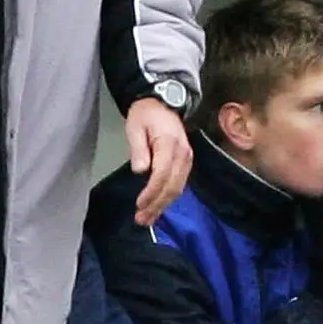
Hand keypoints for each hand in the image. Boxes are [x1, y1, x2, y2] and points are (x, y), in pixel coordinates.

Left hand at [125, 97, 190, 224]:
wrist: (162, 103)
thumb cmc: (146, 115)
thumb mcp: (135, 127)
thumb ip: (138, 149)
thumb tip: (140, 170)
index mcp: (169, 143)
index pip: (162, 173)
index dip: (151, 192)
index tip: (139, 204)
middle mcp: (183, 153)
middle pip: (172, 185)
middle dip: (157, 205)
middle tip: (141, 220)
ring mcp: (187, 159)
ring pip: (178, 188)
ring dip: (163, 206)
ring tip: (148, 219)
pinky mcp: (186, 163)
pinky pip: (179, 184)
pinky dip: (168, 199)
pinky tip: (158, 208)